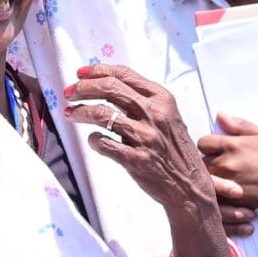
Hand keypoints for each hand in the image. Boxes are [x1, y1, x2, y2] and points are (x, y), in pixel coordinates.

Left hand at [62, 65, 234, 256]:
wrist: (189, 185)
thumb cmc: (174, 149)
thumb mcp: (168, 117)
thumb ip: (143, 101)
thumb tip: (107, 84)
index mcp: (162, 99)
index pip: (124, 75)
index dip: (98, 71)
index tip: (80, 73)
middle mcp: (155, 114)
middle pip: (109, 89)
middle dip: (83, 88)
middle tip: (69, 93)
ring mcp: (146, 137)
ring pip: (102, 115)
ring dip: (80, 112)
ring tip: (70, 114)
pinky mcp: (136, 160)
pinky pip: (104, 144)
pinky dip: (92, 140)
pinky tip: (92, 140)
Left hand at [199, 118, 257, 237]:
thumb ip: (238, 124)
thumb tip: (219, 115)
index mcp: (231, 145)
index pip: (203, 143)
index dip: (209, 146)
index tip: (216, 149)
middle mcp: (224, 164)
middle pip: (200, 162)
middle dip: (207, 162)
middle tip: (218, 165)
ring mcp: (224, 183)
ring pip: (203, 180)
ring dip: (209, 178)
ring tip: (220, 179)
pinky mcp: (227, 200)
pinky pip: (210, 196)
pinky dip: (212, 194)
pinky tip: (221, 192)